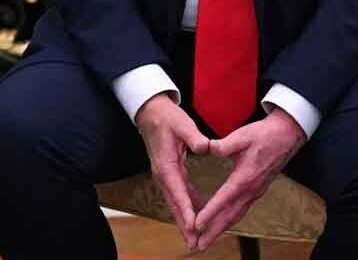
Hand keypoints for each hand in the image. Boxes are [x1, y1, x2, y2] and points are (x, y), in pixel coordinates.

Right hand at [135, 93, 209, 250]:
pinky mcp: (169, 173)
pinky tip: (198, 217)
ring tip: (196, 240)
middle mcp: (163, 174)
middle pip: (174, 204)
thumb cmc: (167, 117)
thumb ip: (194, 136)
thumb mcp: (182, 123)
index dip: (186, 209)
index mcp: (166, 164)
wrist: (151, 112)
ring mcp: (164, 175)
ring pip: (176, 203)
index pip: (177, 190)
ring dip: (185, 221)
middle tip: (195, 244)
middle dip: (184, 225)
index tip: (194, 225)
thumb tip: (206, 146)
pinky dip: (187, 208)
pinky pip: (179, 195)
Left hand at [193, 108, 305, 251]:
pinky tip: (220, 224)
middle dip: (213, 232)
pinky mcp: (256, 191)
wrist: (286, 136)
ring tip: (206, 241)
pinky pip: (240, 210)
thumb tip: (207, 148)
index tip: (196, 224)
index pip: (224, 199)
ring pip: (236, 216)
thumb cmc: (263, 135)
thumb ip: (223, 144)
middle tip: (198, 246)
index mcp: (245, 177)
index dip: (209, 213)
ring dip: (220, 230)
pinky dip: (229, 221)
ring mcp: (255, 192)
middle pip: (230, 216)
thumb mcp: (242, 136)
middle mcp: (251, 190)